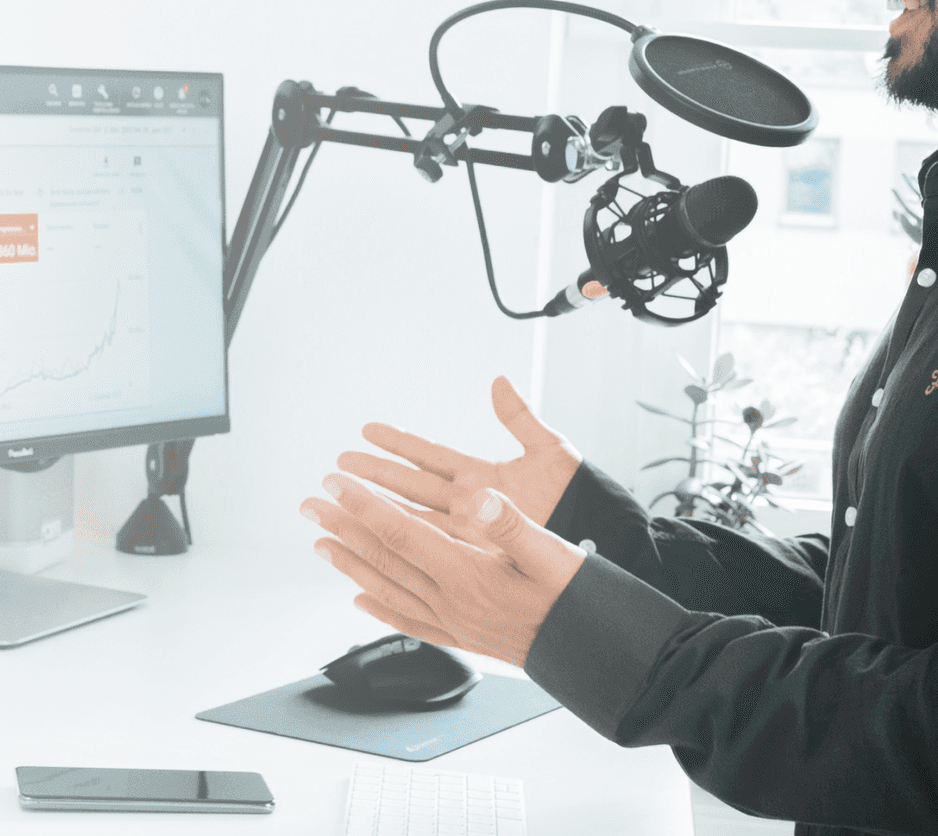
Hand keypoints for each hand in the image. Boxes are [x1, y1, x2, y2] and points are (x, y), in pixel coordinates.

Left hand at [301, 476, 582, 666]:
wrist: (594, 653)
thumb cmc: (578, 598)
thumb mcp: (553, 553)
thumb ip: (513, 525)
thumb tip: (483, 499)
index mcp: (468, 575)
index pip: (402, 532)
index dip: (364, 504)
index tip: (335, 481)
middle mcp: (452, 601)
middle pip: (384, 558)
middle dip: (344, 527)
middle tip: (311, 504)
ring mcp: (453, 622)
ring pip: (388, 588)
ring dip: (351, 563)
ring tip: (321, 543)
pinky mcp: (463, 636)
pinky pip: (409, 620)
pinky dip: (380, 607)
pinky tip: (361, 599)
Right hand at [338, 376, 579, 537]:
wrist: (600, 537)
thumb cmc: (580, 495)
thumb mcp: (549, 450)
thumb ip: (519, 418)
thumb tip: (498, 382)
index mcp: (482, 474)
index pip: (429, 454)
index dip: (398, 442)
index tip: (367, 430)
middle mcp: (469, 503)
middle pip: (409, 485)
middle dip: (372, 474)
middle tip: (337, 465)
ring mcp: (469, 531)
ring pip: (410, 517)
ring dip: (376, 509)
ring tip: (341, 499)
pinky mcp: (474, 556)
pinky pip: (429, 550)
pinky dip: (400, 546)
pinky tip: (372, 547)